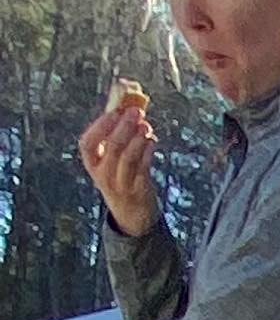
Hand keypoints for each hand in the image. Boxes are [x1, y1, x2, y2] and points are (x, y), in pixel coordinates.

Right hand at [77, 91, 157, 236]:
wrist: (131, 214)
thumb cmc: (120, 176)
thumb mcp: (110, 160)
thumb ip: (115, 135)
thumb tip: (127, 105)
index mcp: (91, 163)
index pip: (87, 144)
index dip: (100, 127)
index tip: (114, 112)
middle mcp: (103, 174)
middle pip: (112, 148)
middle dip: (125, 127)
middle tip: (136, 111)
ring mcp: (121, 183)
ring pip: (129, 158)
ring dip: (139, 138)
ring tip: (146, 125)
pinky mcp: (138, 189)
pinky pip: (143, 167)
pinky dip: (148, 151)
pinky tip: (151, 140)